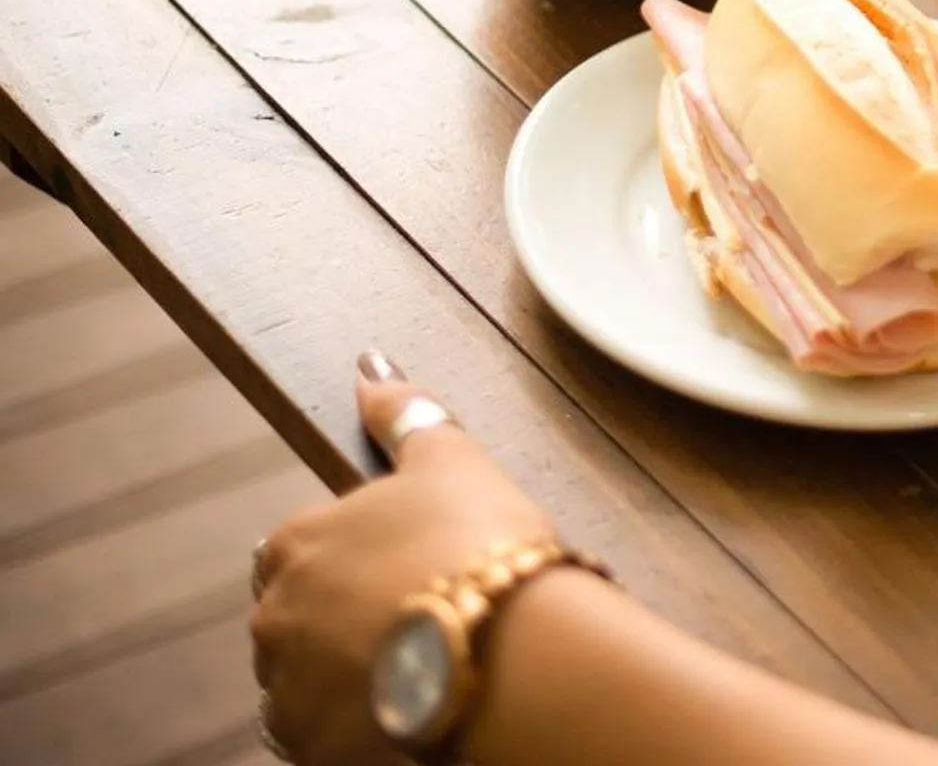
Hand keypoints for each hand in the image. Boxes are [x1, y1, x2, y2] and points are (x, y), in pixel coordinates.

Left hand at [252, 355, 555, 763]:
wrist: (510, 661)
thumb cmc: (482, 549)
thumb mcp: (454, 463)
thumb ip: (406, 414)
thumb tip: (371, 363)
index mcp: (295, 544)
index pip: (300, 547)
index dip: (359, 555)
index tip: (412, 564)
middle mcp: (274, 621)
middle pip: (301, 619)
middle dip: (349, 619)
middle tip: (428, 614)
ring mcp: (291, 694)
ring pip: (310, 683)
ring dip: (353, 675)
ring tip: (429, 665)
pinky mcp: (317, 752)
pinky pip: (331, 737)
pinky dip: (366, 725)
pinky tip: (423, 704)